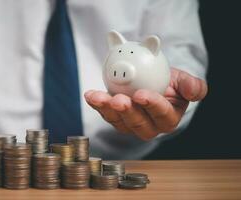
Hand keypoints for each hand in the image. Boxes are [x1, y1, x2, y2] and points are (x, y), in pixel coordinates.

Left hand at [84, 68, 207, 140]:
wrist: (151, 80)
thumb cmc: (168, 82)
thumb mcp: (183, 80)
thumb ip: (192, 85)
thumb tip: (193, 92)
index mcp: (169, 118)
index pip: (162, 115)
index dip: (152, 106)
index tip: (141, 95)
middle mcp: (150, 126)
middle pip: (138, 124)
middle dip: (127, 112)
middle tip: (118, 100)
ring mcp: (130, 124)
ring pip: (119, 121)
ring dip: (107, 110)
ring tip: (98, 97)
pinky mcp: (116, 118)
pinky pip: (106, 114)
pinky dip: (97, 104)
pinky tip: (90, 95)